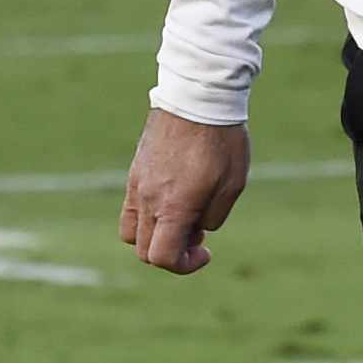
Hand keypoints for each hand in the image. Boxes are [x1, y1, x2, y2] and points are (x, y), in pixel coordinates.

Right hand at [121, 107, 249, 273]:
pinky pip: (130, 208)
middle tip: (198, 231)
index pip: (162, 257)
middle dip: (172, 251)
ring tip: (182, 216)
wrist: (197, 97)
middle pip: (144, 250)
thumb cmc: (222, 140)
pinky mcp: (134, 171)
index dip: (184, 265)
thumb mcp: (232, 186)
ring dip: (155, 235)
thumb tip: (196, 230)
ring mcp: (136, 185)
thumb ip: (212, 218)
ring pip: (131, 232)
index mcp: (173, 206)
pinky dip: (148, 216)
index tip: (205, 250)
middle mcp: (148, 199)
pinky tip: (173, 197)